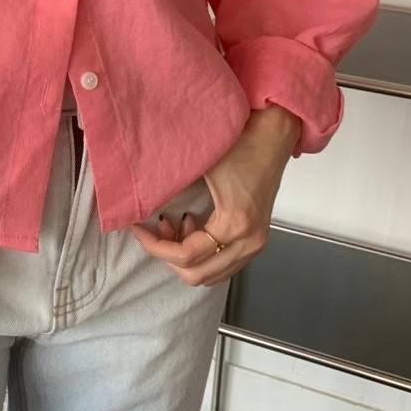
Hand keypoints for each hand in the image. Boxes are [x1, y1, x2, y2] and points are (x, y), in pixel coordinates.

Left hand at [128, 104, 301, 286]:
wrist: (274, 134)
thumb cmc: (239, 144)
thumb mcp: (200, 166)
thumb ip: (172, 192)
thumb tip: (142, 209)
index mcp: (235, 224)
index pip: (185, 256)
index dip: (154, 246)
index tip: (137, 228)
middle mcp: (249, 242)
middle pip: (197, 275)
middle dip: (168, 256)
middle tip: (155, 228)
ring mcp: (256, 244)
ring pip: (210, 274)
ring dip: (185, 257)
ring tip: (173, 225)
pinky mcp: (256, 239)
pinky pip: (222, 264)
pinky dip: (201, 254)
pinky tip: (191, 226)